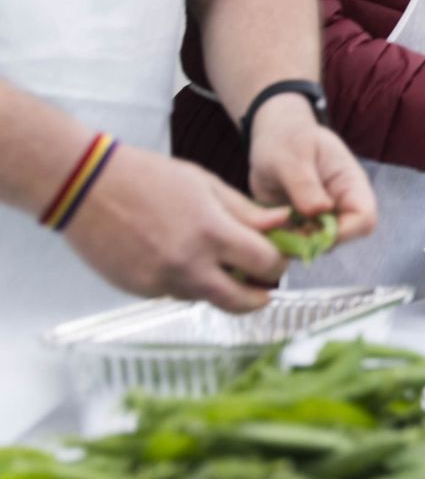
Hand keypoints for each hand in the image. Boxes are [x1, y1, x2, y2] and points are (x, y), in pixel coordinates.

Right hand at [65, 145, 289, 312]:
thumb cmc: (148, 177)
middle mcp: (188, 264)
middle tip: (264, 285)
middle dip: (260, 296)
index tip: (280, 258)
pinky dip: (188, 282)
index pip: (266, 264)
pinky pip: (177, 294)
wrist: (86, 187)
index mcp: (212, 232)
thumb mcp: (206, 184)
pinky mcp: (140, 291)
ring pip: (208, 297)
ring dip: (221, 286)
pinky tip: (178, 256)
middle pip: (242, 301)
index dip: (279, 263)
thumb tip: (283, 223)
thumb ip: (247, 211)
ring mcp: (161, 282)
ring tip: (215, 258)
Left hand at [249, 100, 375, 244]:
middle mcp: (341, 204)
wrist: (272, 138)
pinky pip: (297, 244)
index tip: (308, 229)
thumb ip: (305, 184)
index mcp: (350, 183)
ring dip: (293, 243)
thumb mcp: (292, 156)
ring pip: (317, 246)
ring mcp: (322, 217)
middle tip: (282, 228)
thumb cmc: (287, 139)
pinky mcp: (303, 225)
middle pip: (343, 238)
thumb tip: (320, 212)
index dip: (343, 232)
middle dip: (312, 241)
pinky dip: (281, 242)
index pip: (364, 219)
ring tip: (270, 223)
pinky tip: (267, 225)